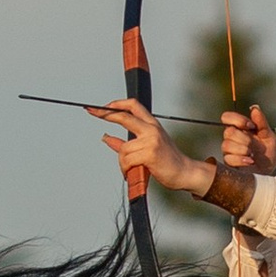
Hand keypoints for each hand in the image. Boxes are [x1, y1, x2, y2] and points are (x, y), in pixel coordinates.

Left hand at [94, 100, 212, 196]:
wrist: (184, 172)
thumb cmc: (165, 162)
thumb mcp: (147, 147)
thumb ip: (125, 142)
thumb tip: (105, 137)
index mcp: (152, 124)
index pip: (133, 106)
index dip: (117, 104)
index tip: (101, 106)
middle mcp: (152, 129)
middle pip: (124, 116)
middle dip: (105, 113)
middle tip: (91, 111)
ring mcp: (151, 140)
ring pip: (123, 149)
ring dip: (122, 162)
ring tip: (128, 169)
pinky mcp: (150, 154)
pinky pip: (127, 160)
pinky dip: (125, 169)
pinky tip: (130, 172)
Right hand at [221, 105, 275, 172]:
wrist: (268, 171)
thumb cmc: (267, 153)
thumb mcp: (268, 135)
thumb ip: (261, 122)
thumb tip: (254, 108)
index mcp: (239, 128)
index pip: (227, 117)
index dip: (238, 120)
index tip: (251, 126)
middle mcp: (231, 138)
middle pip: (228, 131)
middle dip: (244, 138)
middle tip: (253, 145)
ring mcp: (228, 151)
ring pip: (227, 145)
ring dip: (243, 149)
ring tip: (252, 155)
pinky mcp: (228, 163)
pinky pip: (229, 158)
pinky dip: (241, 160)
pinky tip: (250, 161)